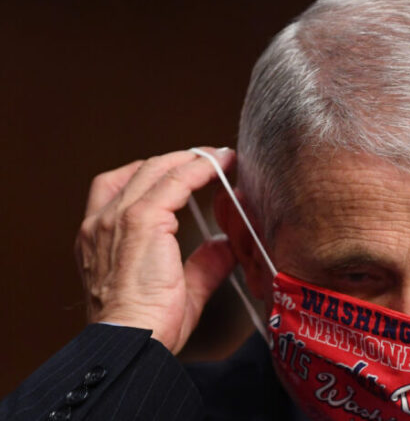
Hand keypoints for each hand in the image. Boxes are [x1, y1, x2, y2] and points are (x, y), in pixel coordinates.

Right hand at [74, 148, 236, 353]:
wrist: (132, 340)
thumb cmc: (148, 327)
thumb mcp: (180, 289)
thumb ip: (202, 265)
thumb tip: (222, 246)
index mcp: (99, 239)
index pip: (121, 189)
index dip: (157, 175)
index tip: (187, 172)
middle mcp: (101, 223)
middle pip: (140, 171)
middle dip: (177, 160)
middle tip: (210, 159)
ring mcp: (117, 218)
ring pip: (156, 170)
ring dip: (191, 159)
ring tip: (219, 157)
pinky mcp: (141, 220)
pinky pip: (175, 181)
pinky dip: (199, 169)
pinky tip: (220, 166)